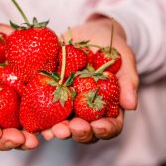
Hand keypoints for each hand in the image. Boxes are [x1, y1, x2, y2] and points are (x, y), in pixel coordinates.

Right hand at [0, 23, 38, 149]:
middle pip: (1, 137)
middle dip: (11, 141)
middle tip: (21, 139)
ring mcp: (16, 110)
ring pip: (22, 131)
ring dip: (31, 137)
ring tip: (40, 136)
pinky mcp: (34, 100)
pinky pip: (43, 114)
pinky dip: (49, 121)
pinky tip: (56, 122)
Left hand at [41, 17, 138, 142]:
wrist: (89, 33)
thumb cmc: (112, 46)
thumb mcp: (124, 59)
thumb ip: (128, 81)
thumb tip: (131, 105)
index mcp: (108, 107)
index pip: (110, 126)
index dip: (105, 130)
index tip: (98, 126)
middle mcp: (87, 111)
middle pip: (85, 130)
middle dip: (78, 132)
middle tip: (71, 128)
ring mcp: (68, 104)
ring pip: (64, 124)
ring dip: (58, 130)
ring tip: (53, 129)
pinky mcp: (51, 94)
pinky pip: (43, 108)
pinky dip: (39, 115)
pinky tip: (34, 116)